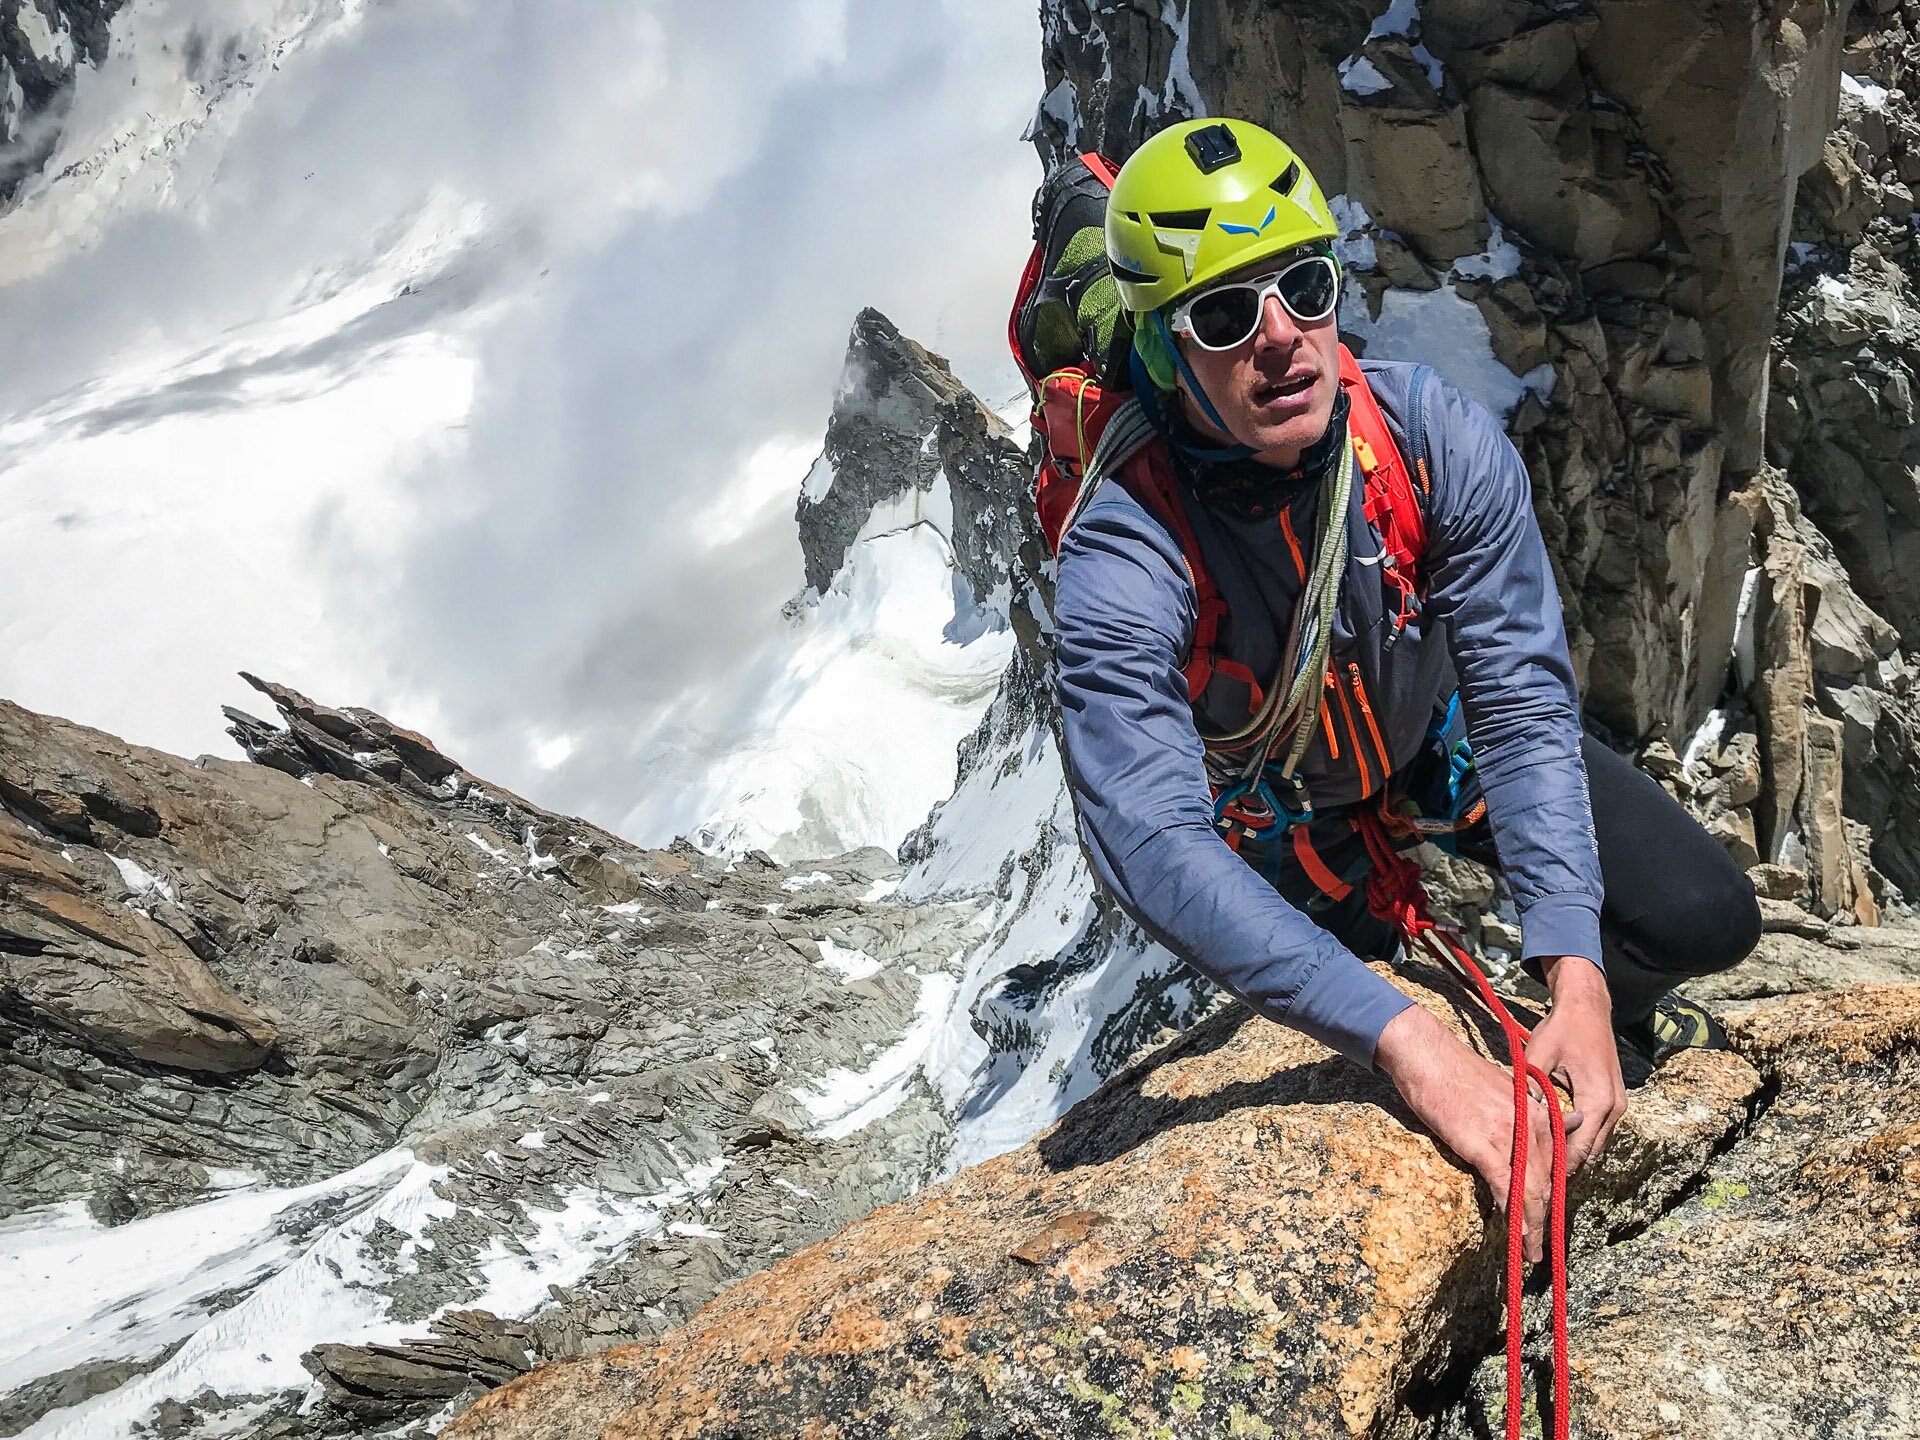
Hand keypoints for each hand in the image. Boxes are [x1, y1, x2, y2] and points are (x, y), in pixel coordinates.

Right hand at [1375, 1004, 1578, 1262]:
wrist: (1428, 1055)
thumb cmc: (1458, 1071)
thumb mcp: (1505, 1088)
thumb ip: (1529, 1111)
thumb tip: (1560, 1124)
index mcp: (1536, 1112)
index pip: (1555, 1163)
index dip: (1554, 1196)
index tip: (1552, 1219)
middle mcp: (1531, 1125)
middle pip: (1547, 1183)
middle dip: (1547, 1219)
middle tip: (1544, 1248)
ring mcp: (1509, 1135)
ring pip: (1531, 1190)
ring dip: (1533, 1226)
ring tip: (1533, 1252)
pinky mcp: (1483, 1144)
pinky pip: (1506, 1185)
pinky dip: (1514, 1212)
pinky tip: (1517, 1233)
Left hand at [1526, 955, 1627, 1172]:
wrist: (1587, 1007)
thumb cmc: (1561, 1029)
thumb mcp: (1538, 1056)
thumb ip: (1531, 1089)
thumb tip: (1517, 1121)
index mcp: (1598, 1100)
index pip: (1578, 1149)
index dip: (1557, 1168)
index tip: (1535, 1183)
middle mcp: (1614, 1108)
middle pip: (1589, 1153)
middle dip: (1564, 1170)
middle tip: (1536, 1186)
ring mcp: (1617, 1106)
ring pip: (1595, 1145)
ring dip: (1572, 1158)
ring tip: (1543, 1173)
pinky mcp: (1613, 1101)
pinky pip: (1597, 1131)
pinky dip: (1579, 1142)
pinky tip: (1555, 1148)